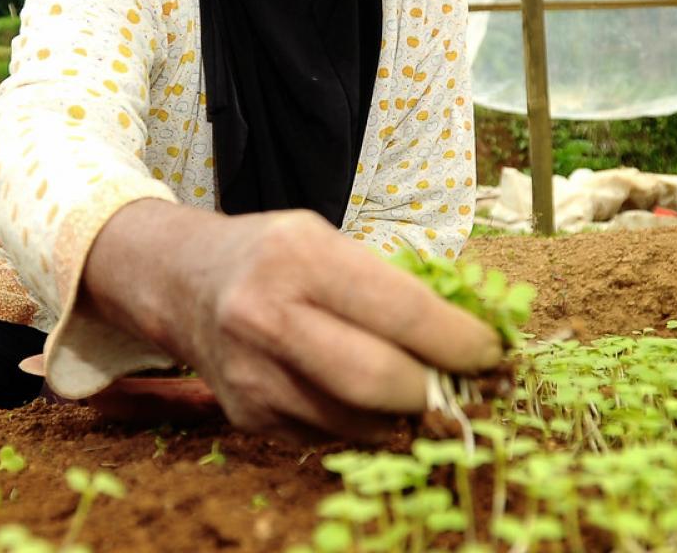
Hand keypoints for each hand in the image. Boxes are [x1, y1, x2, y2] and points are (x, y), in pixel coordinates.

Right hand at [82, 201, 504, 439]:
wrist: (184, 284)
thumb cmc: (273, 258)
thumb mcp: (326, 241)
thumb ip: (391, 287)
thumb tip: (475, 341)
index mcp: (298, 258)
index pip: (402, 312)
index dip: (460, 341)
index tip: (492, 352)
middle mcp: (266, 317)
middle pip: (379, 381)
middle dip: (437, 390)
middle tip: (466, 385)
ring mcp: (251, 374)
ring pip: (360, 421)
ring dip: (406, 415)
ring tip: (423, 390)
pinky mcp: (248, 416)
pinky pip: (332, 436)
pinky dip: (364, 423)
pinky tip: (366, 397)